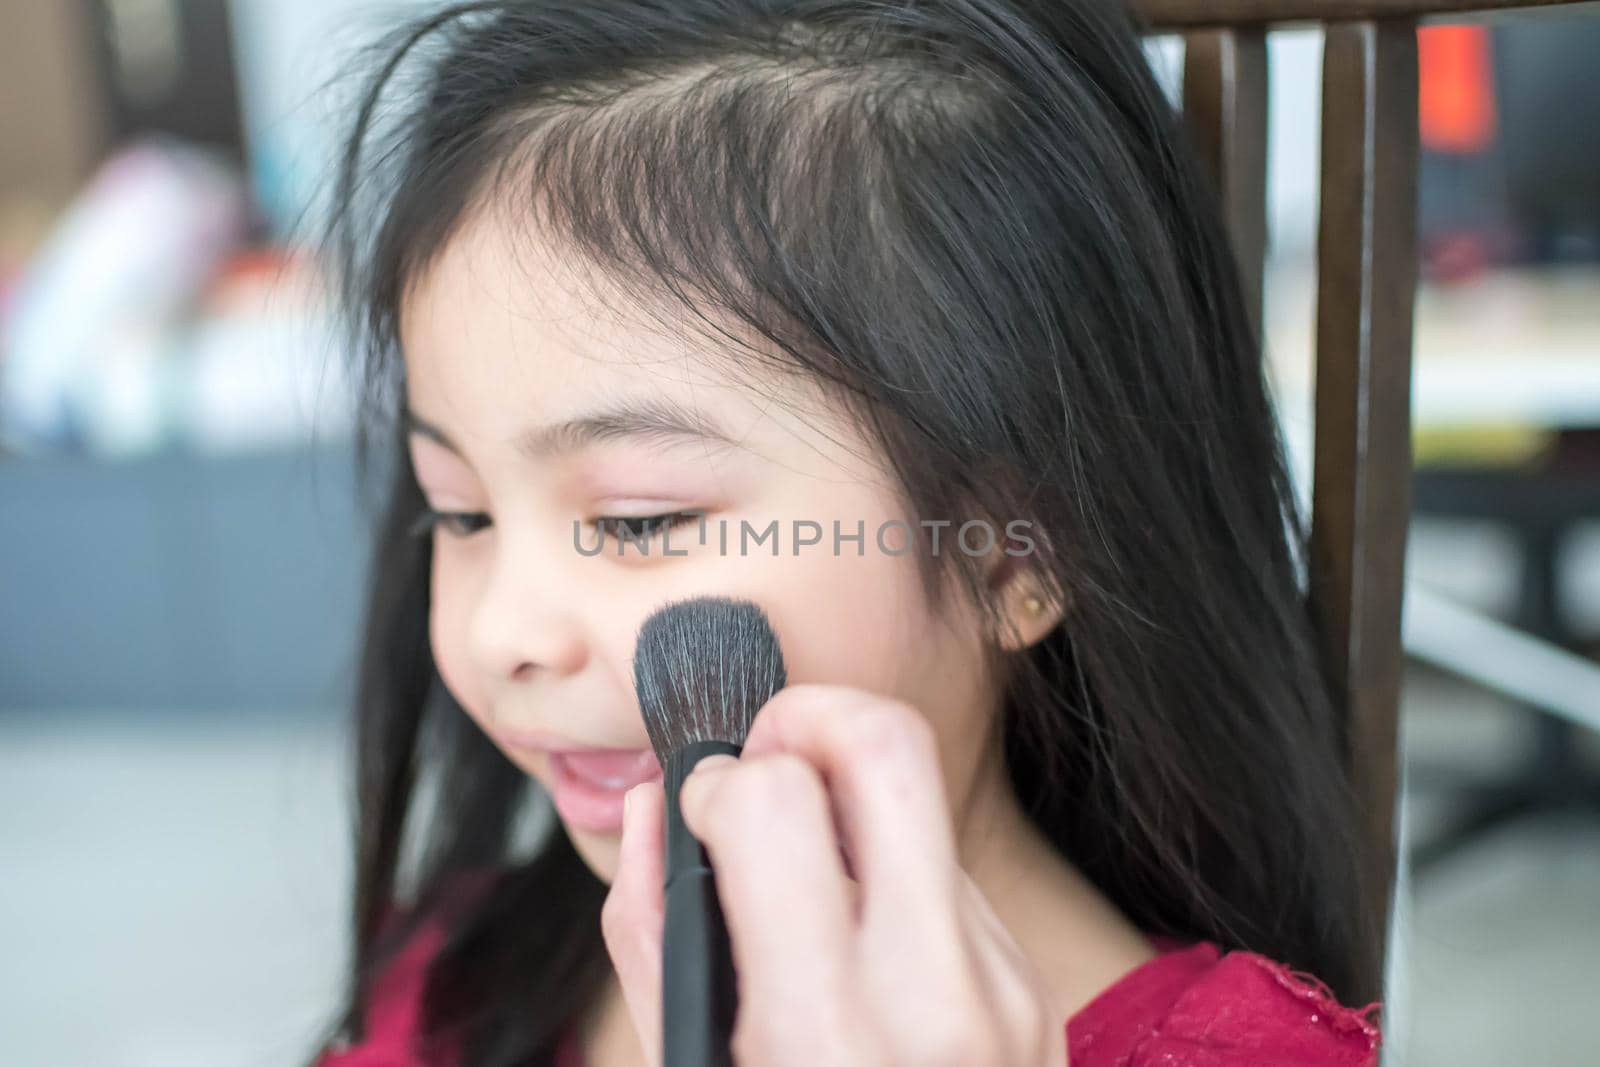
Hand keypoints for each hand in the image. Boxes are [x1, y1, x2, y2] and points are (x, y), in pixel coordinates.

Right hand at [601, 684, 1066, 1066]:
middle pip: (885, 743)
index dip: (713, 780)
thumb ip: (656, 934)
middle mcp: (936, 995)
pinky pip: (950, 881)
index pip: (772, 800)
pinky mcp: (1033, 991)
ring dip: (846, 804)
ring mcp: (1004, 988)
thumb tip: (657, 805)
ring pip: (922, 806)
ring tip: (796, 870)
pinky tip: (854, 944)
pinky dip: (889, 876)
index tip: (697, 807)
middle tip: (762, 760)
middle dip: (806, 716)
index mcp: (824, 1030)